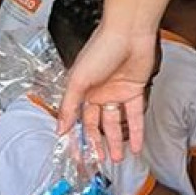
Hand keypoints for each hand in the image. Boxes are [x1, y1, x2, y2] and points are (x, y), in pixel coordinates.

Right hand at [59, 17, 158, 162]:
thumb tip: (60, 130)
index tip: (78, 156)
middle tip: (100, 161)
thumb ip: (69, 107)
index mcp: (81, 90)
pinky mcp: (134, 91)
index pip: (78, 120)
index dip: (77, 138)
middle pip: (97, 124)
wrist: (128, 33)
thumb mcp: (78, 80)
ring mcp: (117, 93)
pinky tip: (135, 147)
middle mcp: (98, 93)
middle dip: (98, 144)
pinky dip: (136, 132)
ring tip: (117, 159)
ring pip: (116, 123)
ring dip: (116, 141)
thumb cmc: (100, 49)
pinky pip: (135, 116)